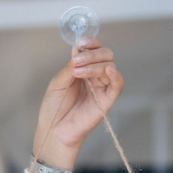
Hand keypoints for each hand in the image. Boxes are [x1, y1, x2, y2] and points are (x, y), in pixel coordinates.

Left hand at [30, 37, 122, 172]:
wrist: (54, 130)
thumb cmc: (54, 108)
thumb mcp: (58, 82)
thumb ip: (70, 66)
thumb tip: (78, 47)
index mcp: (82, 69)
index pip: (94, 49)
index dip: (91, 42)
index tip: (82, 41)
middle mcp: (94, 76)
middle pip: (105, 54)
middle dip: (92, 54)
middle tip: (76, 62)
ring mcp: (102, 87)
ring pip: (110, 66)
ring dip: (95, 64)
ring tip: (78, 72)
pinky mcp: (107, 100)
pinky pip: (117, 84)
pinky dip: (115, 75)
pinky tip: (108, 71)